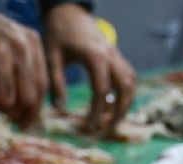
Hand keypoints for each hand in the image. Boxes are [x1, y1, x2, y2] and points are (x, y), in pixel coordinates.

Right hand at [0, 0, 47, 127]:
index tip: (24, 124)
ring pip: (5, 102)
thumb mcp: (6, 44)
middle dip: (15, 113)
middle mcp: (18, 47)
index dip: (34, 111)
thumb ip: (19, 72)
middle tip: (2, 117)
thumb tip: (23, 113)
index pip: (41, 86)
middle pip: (27, 98)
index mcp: (30, 42)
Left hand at [44, 3, 135, 132]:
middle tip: (105, 131)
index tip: (88, 128)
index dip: (97, 112)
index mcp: (95, 57)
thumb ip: (56, 84)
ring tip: (110, 123)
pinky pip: (128, 77)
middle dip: (119, 112)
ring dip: (125, 104)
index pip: (102, 91)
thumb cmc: (57, 34)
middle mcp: (111, 56)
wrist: (68, 12)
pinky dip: (124, 94)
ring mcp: (116, 55)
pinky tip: (111, 108)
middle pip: (126, 89)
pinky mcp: (115, 56)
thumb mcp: (51, 59)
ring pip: (131, 83)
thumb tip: (59, 110)